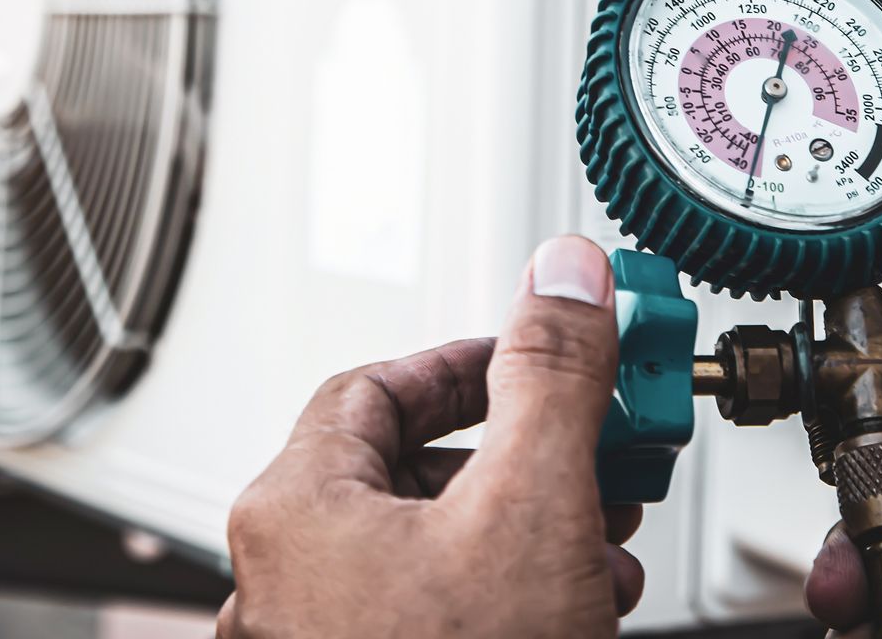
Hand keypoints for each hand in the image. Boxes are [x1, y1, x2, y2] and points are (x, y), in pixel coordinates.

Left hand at [218, 236, 642, 638]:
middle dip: (521, 455)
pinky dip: (503, 588)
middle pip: (412, 469)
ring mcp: (319, 635)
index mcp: (292, 514)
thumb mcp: (530, 507)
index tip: (534, 357)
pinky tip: (573, 598)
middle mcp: (284, 578)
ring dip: (525, 525)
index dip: (469, 365)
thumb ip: (550, 376)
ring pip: (430, 545)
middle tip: (586, 444)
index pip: (376, 388)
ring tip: (597, 535)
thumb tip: (562, 278)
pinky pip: (429, 607)